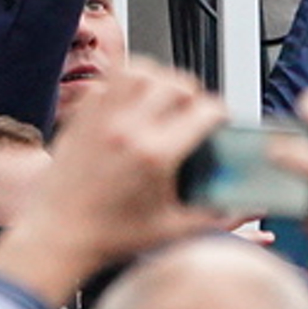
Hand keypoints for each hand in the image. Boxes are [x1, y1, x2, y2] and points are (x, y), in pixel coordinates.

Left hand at [0, 60, 222, 303]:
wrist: (55, 237)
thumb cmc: (108, 236)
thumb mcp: (175, 229)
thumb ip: (220, 216)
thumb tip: (251, 207)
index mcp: (156, 156)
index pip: (205, 110)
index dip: (221, 113)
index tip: (220, 121)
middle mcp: (128, 130)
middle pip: (176, 84)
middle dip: (194, 92)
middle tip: (194, 108)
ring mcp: (101, 121)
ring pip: (141, 72)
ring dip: (160, 79)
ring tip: (164, 96)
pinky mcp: (81, 119)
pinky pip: (109, 81)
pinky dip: (127, 82)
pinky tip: (134, 100)